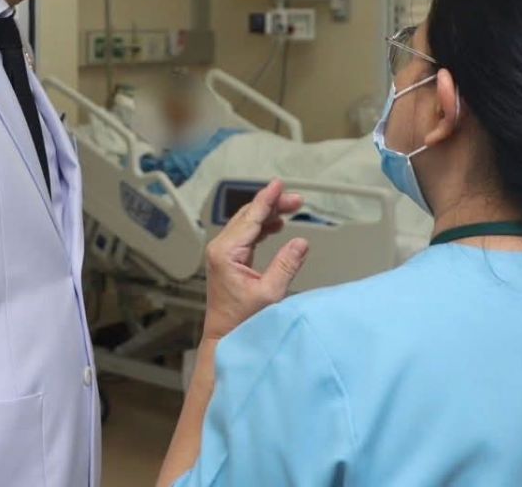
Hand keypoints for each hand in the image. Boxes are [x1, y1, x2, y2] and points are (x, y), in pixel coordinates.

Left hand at [201, 180, 308, 341]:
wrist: (224, 338)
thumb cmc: (241, 322)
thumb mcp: (270, 294)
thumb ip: (286, 265)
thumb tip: (301, 242)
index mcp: (226, 253)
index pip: (250, 218)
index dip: (267, 199)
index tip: (278, 184)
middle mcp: (220, 249)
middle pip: (247, 216)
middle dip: (271, 205)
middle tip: (296, 200)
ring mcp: (222, 254)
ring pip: (246, 224)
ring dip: (268, 215)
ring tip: (290, 209)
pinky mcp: (227, 260)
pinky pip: (245, 235)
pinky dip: (261, 227)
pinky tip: (276, 225)